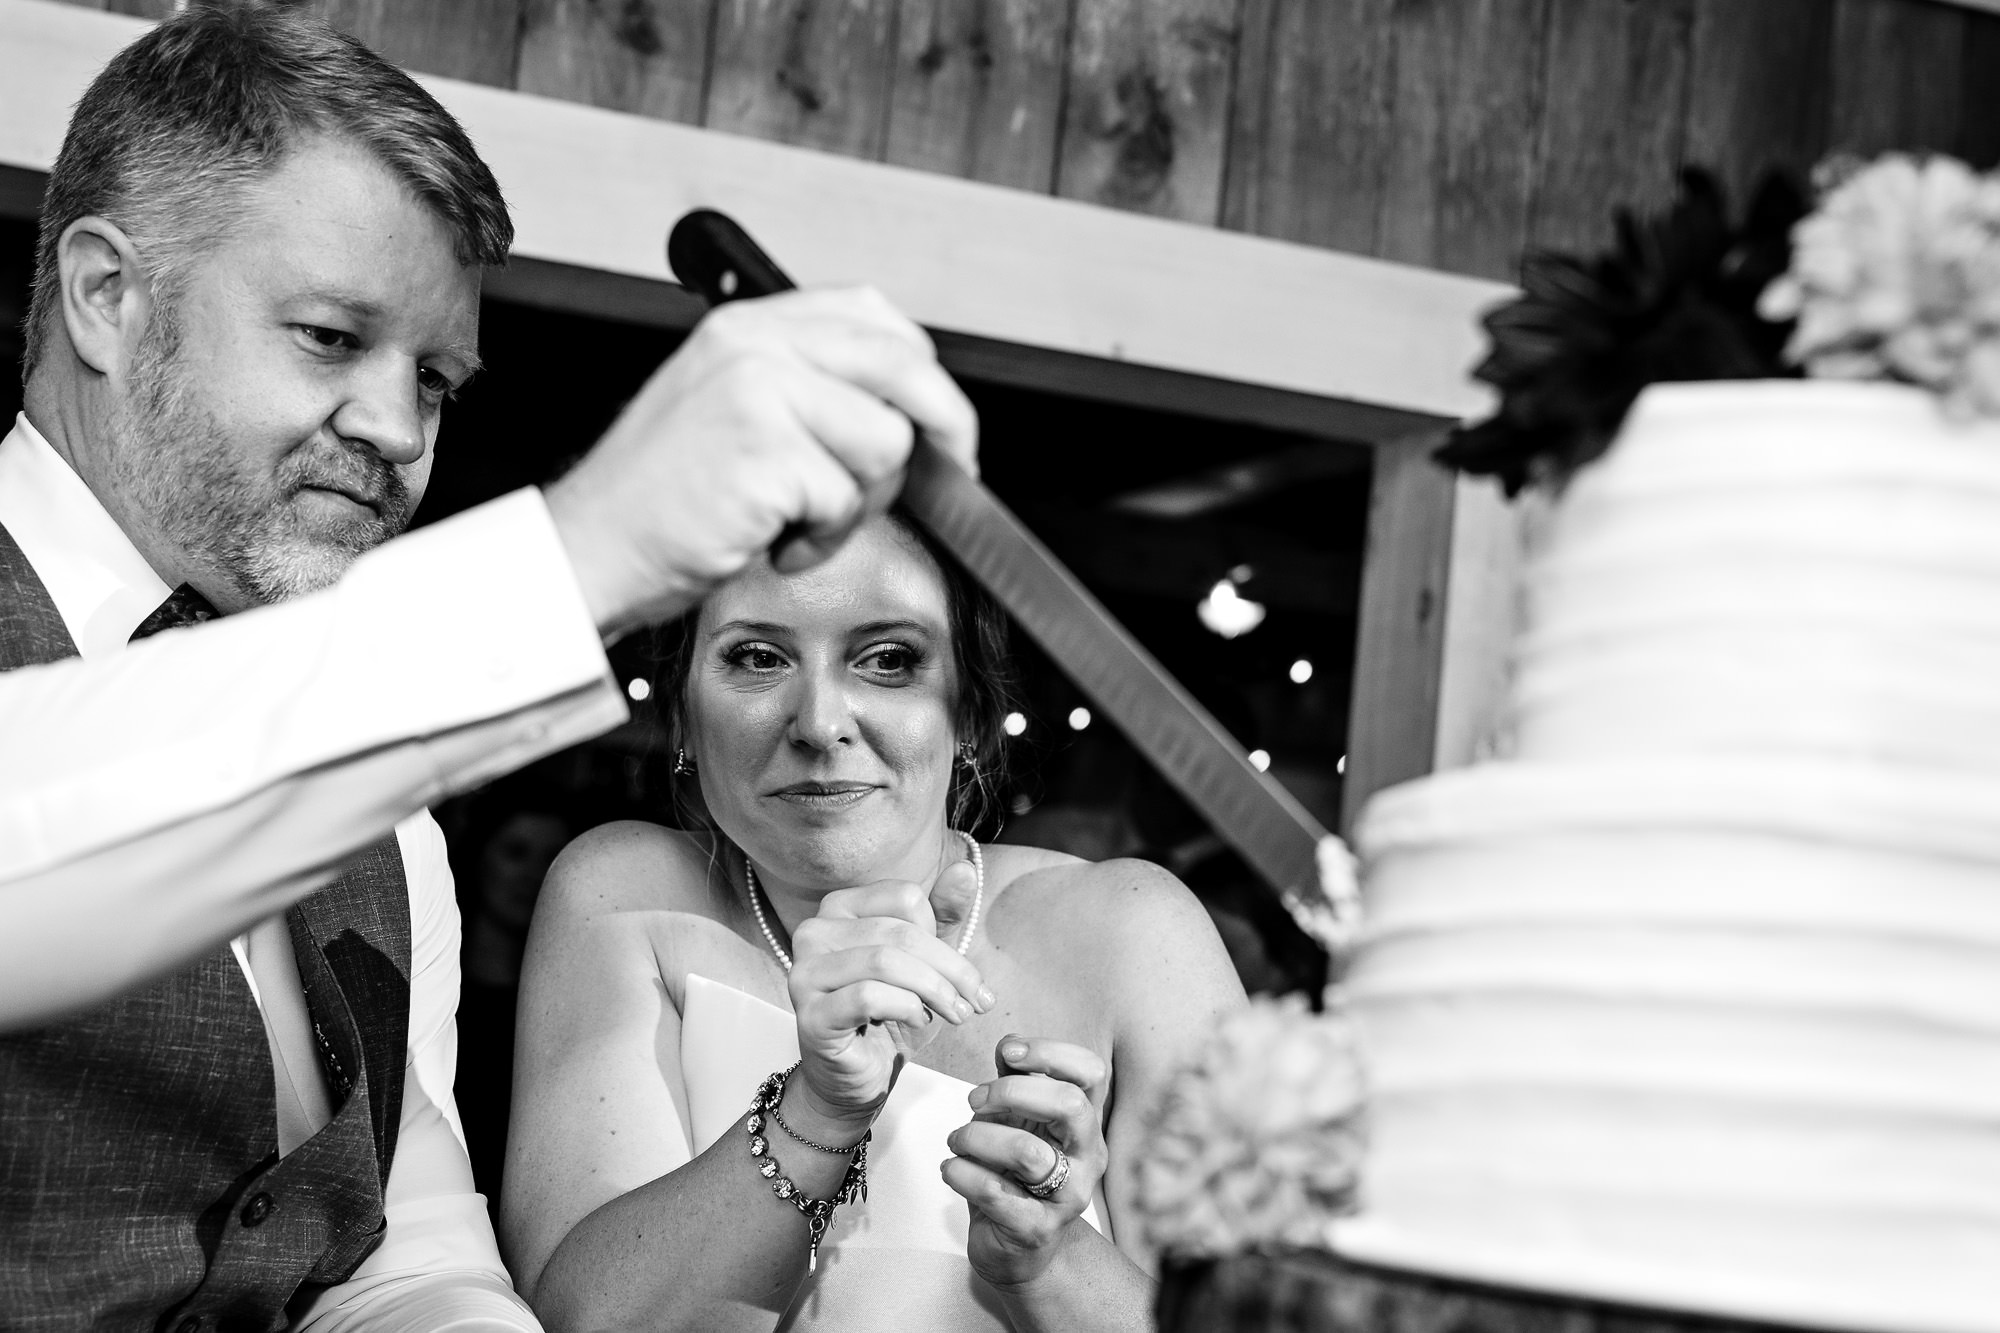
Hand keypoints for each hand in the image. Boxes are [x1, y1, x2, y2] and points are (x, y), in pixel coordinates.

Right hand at [543, 286, 978, 639]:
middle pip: (905, 368)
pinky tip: (773, 541)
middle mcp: (755, 344)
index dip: (922, 371)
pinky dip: (821, 540)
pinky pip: (847, 500)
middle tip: (948, 474)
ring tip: (796, 519)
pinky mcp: (766, 450)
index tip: (938, 421)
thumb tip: (906, 415)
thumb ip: (807, 390)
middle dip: (942, 430)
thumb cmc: (658, 500)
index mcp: (749, 324)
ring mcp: (761, 392)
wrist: (590, 549)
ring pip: (886, 442)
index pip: (874, 314)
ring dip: (858, 502)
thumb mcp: (731, 411)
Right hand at [786, 875, 992, 1133]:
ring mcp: (805, 972)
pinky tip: (918, 1021)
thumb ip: (943, 916)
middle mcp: (814, 931)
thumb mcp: (925, 963)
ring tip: (954, 1015)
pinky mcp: (809, 1013)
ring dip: (933, 991)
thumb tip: (965, 869)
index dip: (945, 939)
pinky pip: (867, 996)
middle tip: (975, 1003)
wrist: (856, 1078)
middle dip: (949, 970)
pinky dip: (905, 1007)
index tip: (967, 980)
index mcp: (840, 907)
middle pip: (900, 931)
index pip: (905, 899)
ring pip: (884, 961)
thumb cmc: (890, 1015)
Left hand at [944, 1036, 1108, 1291]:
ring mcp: (1068, 1196)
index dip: (1050, 1052)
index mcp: (1085, 1120)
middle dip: (1010, 1093)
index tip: (1008, 1055)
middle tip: (975, 1101)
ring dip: (976, 1136)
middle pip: (1069, 1104)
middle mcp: (1088, 1156)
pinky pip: (995, 1191)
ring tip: (957, 1141)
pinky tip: (951, 1169)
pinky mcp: (1037, 1229)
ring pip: (1026, 1151)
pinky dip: (961, 1173)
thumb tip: (1009, 1046)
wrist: (1017, 1247)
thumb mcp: (1017, 1120)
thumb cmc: (1016, 1174)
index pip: (1090, 1072)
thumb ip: (1015, 1081)